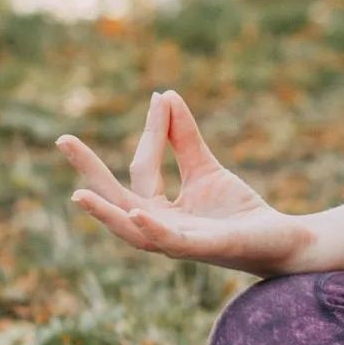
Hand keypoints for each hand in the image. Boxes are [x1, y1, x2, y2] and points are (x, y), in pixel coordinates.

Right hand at [57, 90, 312, 275]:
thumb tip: (166, 96)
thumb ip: (185, 138)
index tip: (160, 97)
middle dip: (90, 171)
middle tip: (62, 139)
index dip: (153, 131)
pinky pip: (171, 241)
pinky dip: (153, 228)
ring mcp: (178, 242)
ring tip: (79, 193)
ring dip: (106, 212)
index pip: (143, 168)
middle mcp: (160, 228)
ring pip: (133, 230)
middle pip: (118, 199)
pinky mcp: (203, 248)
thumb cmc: (237, 211)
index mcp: (158, 210)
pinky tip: (138, 212)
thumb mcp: (206, 169)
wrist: (280, 239)